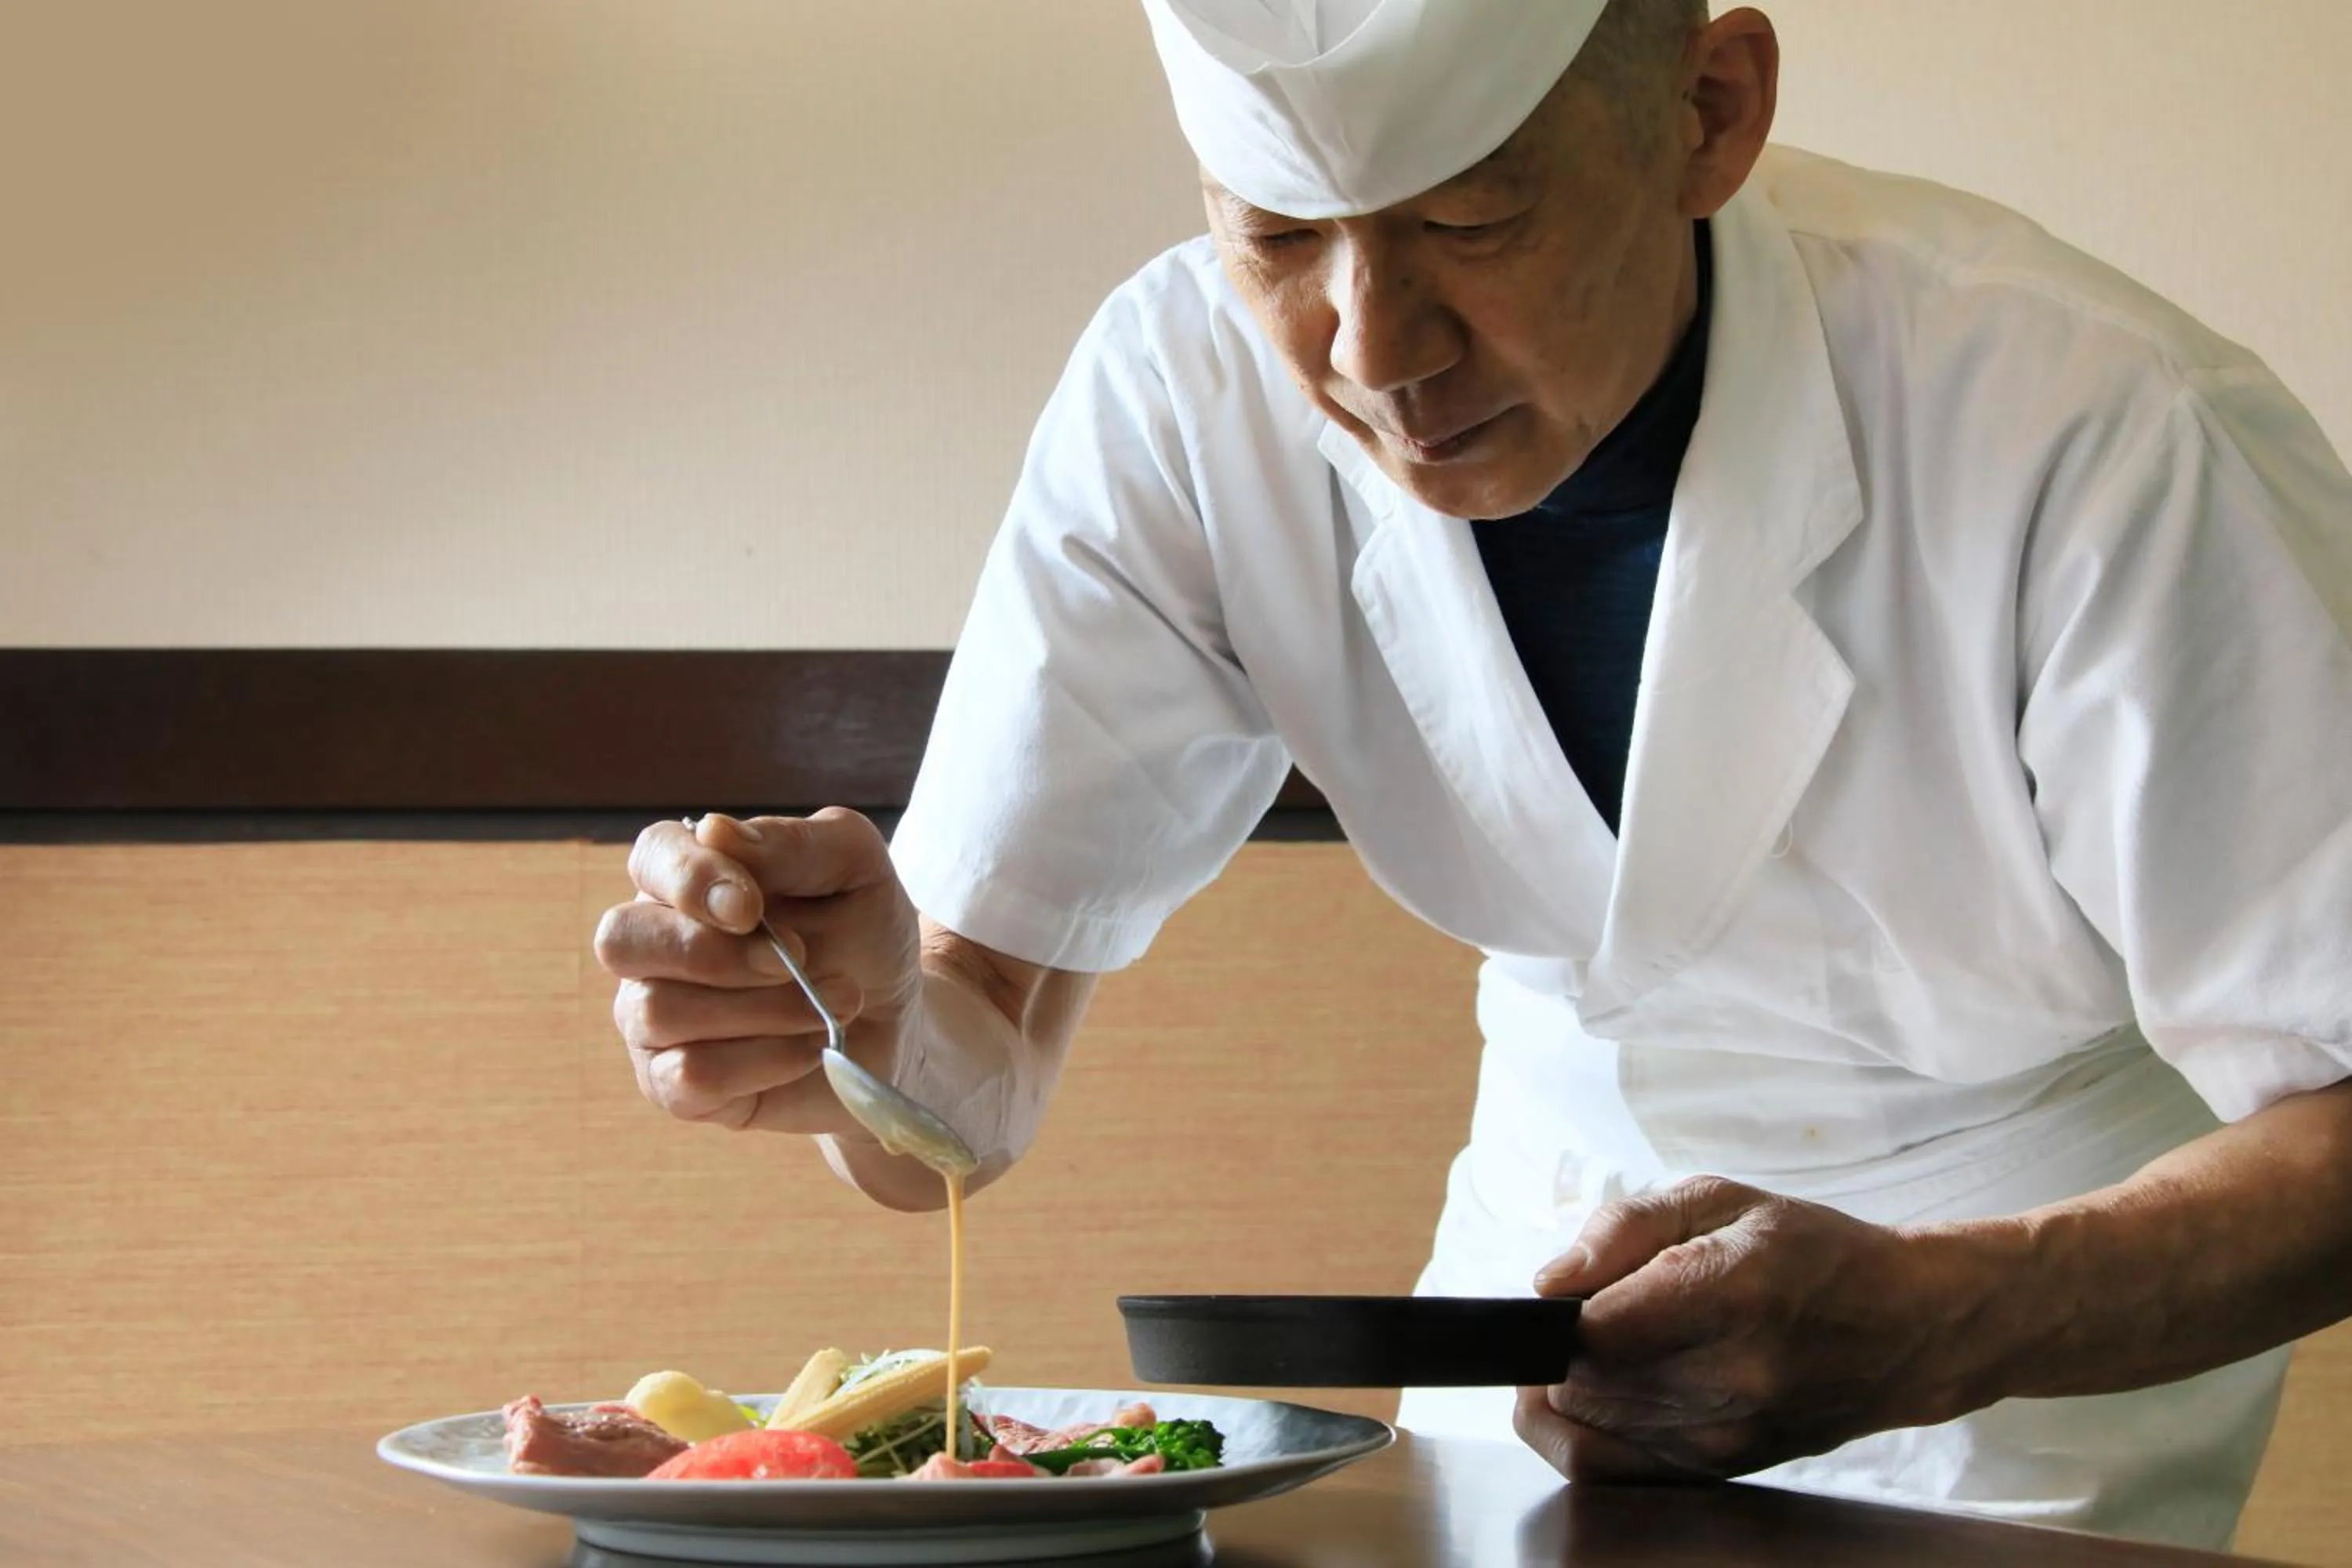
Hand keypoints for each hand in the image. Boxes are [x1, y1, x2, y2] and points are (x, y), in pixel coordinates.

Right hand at [594, 809, 923, 1137]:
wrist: (898, 1021)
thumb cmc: (864, 934)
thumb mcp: (857, 870)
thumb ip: (795, 844)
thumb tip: (715, 831)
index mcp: (687, 878)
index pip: (650, 857)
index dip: (689, 879)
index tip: (752, 906)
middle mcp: (654, 946)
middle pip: (623, 940)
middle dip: (714, 953)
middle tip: (800, 957)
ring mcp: (654, 1019)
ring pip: (660, 1012)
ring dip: (765, 1008)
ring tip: (839, 998)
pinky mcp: (675, 1086)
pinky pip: (688, 1076)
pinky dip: (764, 1060)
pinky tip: (813, 1047)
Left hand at [1513, 1176, 1976, 1481]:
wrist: (1904, 1329)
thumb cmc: (1811, 1253)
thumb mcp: (1719, 1200)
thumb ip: (1623, 1227)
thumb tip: (1550, 1282)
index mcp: (1731, 1292)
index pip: (1594, 1329)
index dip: (1558, 1310)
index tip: (1566, 1292)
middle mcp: (1731, 1376)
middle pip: (1581, 1380)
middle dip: (1563, 1344)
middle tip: (1595, 1313)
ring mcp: (1727, 1435)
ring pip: (1585, 1425)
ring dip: (1576, 1385)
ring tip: (1612, 1346)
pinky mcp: (1721, 1469)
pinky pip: (1608, 1470)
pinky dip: (1586, 1428)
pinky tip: (1603, 1392)